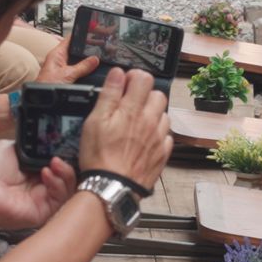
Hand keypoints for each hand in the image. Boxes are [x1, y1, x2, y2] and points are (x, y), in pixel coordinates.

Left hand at [0, 140, 75, 231]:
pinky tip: (46, 173)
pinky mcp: (44, 212)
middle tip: (60, 156)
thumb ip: (30, 144)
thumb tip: (44, 139)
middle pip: (67, 177)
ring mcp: (43, 200)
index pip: (58, 165)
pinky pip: (60, 199)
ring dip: (66, 173)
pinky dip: (58, 184)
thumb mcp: (11, 147)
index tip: (66, 146)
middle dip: (68, 164)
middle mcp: (41, 186)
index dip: (65, 156)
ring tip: (54, 163)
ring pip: (68, 188)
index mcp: (34, 172)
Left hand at [36, 34, 100, 85]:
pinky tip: (90, 71)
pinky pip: (75, 70)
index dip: (79, 35)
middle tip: (98, 47)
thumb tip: (95, 60)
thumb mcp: (69, 74)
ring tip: (97, 59)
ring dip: (84, 61)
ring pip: (75, 61)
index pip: (69, 39)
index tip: (91, 33)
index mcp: (56, 54)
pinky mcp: (63, 77)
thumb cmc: (47, 85)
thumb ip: (83, 67)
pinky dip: (82, 70)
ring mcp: (61, 68)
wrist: (41, 99)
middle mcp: (58, 59)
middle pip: (74, 50)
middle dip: (85, 49)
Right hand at [76, 68, 172, 187]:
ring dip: (152, 114)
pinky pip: (166, 136)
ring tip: (136, 124)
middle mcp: (151, 121)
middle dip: (145, 95)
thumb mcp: (95, 121)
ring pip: (163, 115)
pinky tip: (144, 140)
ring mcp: (159, 138)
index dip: (133, 77)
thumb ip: (109, 94)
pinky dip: (157, 134)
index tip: (124, 85)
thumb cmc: (100, 156)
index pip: (144, 78)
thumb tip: (118, 74)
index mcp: (133, 110)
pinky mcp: (162, 153)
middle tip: (130, 105)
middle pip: (158, 95)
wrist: (112, 188)